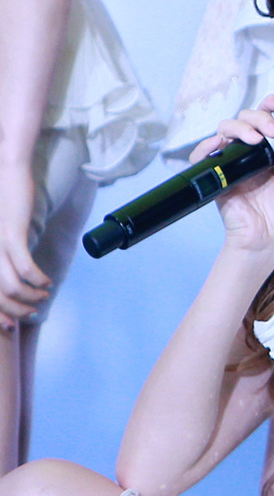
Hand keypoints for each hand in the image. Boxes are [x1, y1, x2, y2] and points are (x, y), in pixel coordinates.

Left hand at [0, 160, 49, 329]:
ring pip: (10, 286)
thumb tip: (10, 276)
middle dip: (14, 311)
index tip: (9, 325)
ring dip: (29, 298)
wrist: (7, 170)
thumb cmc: (2, 200)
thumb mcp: (0, 232)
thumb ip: (1, 253)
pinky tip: (46, 282)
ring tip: (41, 297)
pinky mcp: (11, 233)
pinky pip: (25, 267)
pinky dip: (37, 279)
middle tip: (30, 314)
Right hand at [189, 95, 273, 254]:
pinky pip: (202, 155)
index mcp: (272, 149)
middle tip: (271, 131)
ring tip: (254, 139)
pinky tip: (217, 145)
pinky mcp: (216, 173)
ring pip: (225, 129)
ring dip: (239, 127)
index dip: (270, 106)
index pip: (267, 119)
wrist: (264, 238)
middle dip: (258, 117)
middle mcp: (250, 151)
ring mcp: (232, 160)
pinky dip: (205, 146)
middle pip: (245, 118)